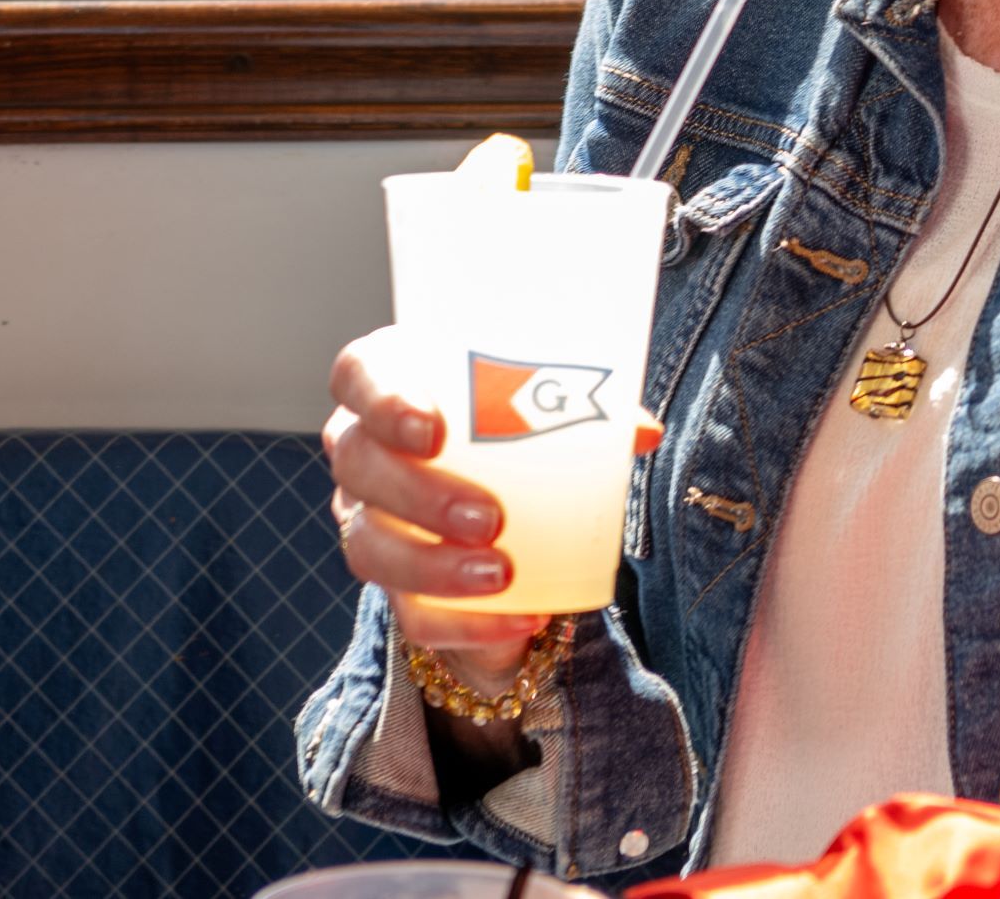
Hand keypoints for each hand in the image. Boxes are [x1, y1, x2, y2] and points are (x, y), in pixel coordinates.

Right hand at [321, 327, 667, 685]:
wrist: (506, 520)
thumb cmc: (515, 434)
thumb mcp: (546, 412)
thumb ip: (588, 413)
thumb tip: (639, 430)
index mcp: (392, 386)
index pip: (361, 374)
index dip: (383, 398)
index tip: (431, 428)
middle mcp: (363, 451)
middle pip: (360, 464)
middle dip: (417, 493)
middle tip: (487, 516)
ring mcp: (367, 521)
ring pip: (371, 548)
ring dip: (434, 566)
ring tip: (501, 574)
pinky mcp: (392, 587)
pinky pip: (411, 614)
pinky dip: (466, 623)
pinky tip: (522, 618)